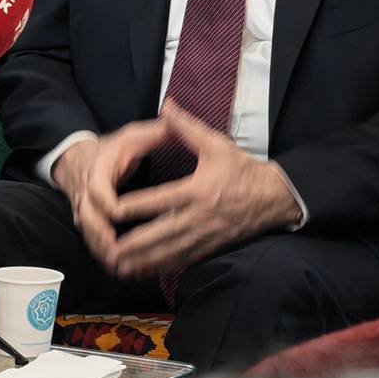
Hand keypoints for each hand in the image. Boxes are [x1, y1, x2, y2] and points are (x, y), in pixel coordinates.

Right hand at [52, 119, 170, 266]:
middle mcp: (87, 190)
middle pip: (87, 215)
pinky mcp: (88, 220)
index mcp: (100, 167)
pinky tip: (118, 269)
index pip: (97, 186)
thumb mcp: (134, 134)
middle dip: (100, 235)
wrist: (80, 157)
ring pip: (88, 232)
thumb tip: (175, 116)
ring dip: (101, 249)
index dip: (106, 200)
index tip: (117, 212)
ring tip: (118, 267)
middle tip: (115, 252)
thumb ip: (157, 131)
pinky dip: (102, 254)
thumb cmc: (115, 147)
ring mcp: (85, 207)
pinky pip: (93, 239)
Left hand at [102, 103, 302, 279]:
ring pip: (166, 253)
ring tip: (116, 265)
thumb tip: (166, 105)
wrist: (272, 198)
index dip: (133, 207)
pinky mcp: (207, 248)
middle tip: (106, 247)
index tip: (111, 211)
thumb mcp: (215, 144)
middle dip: (131, 244)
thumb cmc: (241, 169)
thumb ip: (186, 127)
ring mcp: (202, 236)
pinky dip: (157, 268)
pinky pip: (178, 262)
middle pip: (158, 234)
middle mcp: (197, 217)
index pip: (158, 201)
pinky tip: (140, 272)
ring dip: (140, 261)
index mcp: (197, 190)